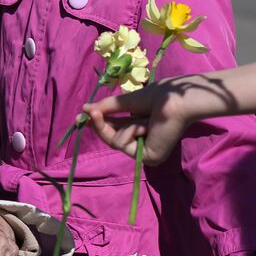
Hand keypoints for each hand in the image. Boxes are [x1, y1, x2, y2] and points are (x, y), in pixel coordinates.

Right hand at [86, 75, 206, 165]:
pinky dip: (131, 132)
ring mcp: (146, 153)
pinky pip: (124, 145)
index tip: (84, 115)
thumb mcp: (126, 102)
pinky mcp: (148, 158)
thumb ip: (106, 108)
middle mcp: (144, 144)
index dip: (100, 123)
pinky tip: (146, 126)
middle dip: (101, 125)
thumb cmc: (156, 97)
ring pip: (115, 142)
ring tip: (144, 119)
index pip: (116, 130)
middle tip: (90, 112)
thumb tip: (84, 109)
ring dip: (126, 126)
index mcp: (141, 130)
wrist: (172, 100)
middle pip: (112, 139)